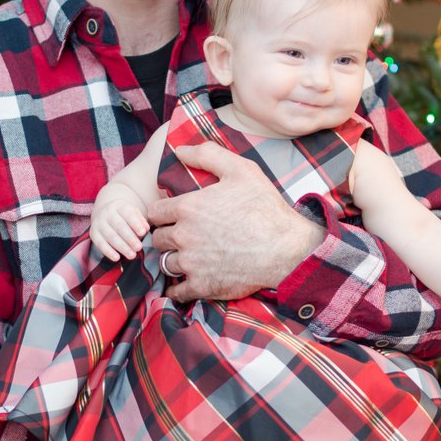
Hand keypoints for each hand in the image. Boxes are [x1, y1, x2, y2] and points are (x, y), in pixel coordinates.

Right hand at [89, 198, 148, 261]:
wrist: (105, 214)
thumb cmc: (125, 217)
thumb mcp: (134, 214)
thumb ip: (141, 221)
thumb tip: (146, 228)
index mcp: (119, 206)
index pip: (128, 213)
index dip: (135, 223)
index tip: (143, 233)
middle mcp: (107, 213)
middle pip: (119, 226)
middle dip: (130, 238)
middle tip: (139, 247)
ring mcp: (99, 223)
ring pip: (110, 236)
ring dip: (122, 247)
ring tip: (132, 255)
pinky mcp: (93, 234)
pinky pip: (100, 244)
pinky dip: (108, 251)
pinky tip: (117, 258)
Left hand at [147, 142, 323, 300]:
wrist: (287, 247)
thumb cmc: (264, 207)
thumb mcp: (240, 169)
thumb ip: (207, 154)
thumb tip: (180, 149)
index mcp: (187, 208)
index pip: (153, 213)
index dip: (161, 213)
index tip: (172, 216)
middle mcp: (183, 236)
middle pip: (157, 238)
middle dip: (166, 236)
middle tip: (182, 235)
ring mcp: (192, 263)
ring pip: (165, 263)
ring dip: (173, 259)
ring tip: (188, 256)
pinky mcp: (202, 285)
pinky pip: (177, 291)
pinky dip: (179, 288)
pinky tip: (188, 281)